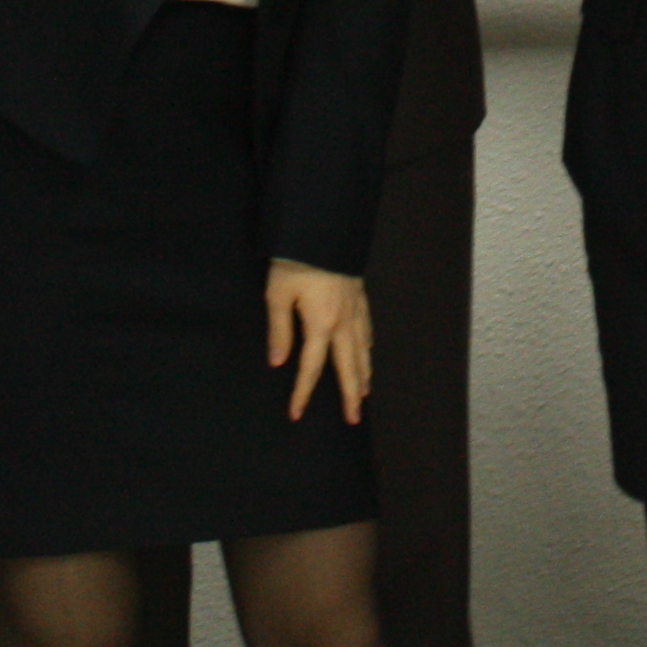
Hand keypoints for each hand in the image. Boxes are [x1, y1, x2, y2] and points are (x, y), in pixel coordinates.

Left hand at [265, 258, 371, 423]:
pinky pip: (367, 328)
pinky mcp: (359, 294)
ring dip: (363, 373)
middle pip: (349, 367)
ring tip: (364, 392)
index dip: (303, 392)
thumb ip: (279, 330)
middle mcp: (343, 322)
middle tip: (353, 419)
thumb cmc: (296, 260)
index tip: (296, 414)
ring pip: (363, 349)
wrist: (323, 227)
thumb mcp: (277, 294)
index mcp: (321, 325)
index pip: (312, 368)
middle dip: (351, 395)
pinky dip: (368, 345)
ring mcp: (355, 308)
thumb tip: (278, 362)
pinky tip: (368, 348)